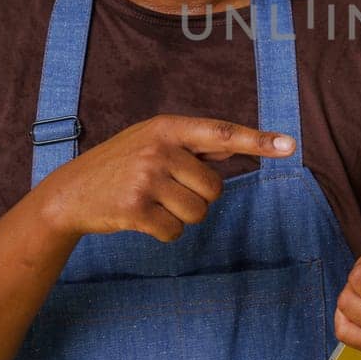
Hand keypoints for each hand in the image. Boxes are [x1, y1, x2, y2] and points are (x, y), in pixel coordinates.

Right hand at [35, 114, 293, 242]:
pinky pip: (175, 232)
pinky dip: (164, 232)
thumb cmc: (120, 166)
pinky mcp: (135, 208)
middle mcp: (159, 148)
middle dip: (197, 197)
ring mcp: (146, 177)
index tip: (290, 146)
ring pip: (198, 213)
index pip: (223, 133)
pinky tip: (141, 219)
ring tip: (151, 203)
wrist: (70, 193)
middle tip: (165, 191)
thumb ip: (192, 144)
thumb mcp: (152, 141)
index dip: (259, 141)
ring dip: (180, 217)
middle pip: (214, 189)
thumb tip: (236, 144)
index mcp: (168, 127)